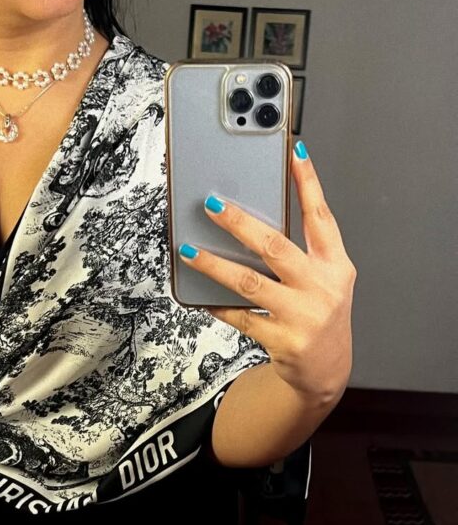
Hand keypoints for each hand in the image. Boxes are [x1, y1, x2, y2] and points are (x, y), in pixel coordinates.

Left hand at [178, 140, 355, 400]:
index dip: (309, 182)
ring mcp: (304, 315)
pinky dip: (217, 304)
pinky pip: (240, 316)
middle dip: (239, 223)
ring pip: (250, 282)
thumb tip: (251, 213)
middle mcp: (323, 287)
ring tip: (188, 250)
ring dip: (215, 264)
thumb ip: (300, 248)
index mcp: (335, 264)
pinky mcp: (284, 340)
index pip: (321, 215)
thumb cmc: (317, 313)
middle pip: (275, 246)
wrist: (326, 372)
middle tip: (211, 204)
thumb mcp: (322, 278)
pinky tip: (198, 295)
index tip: (294, 151)